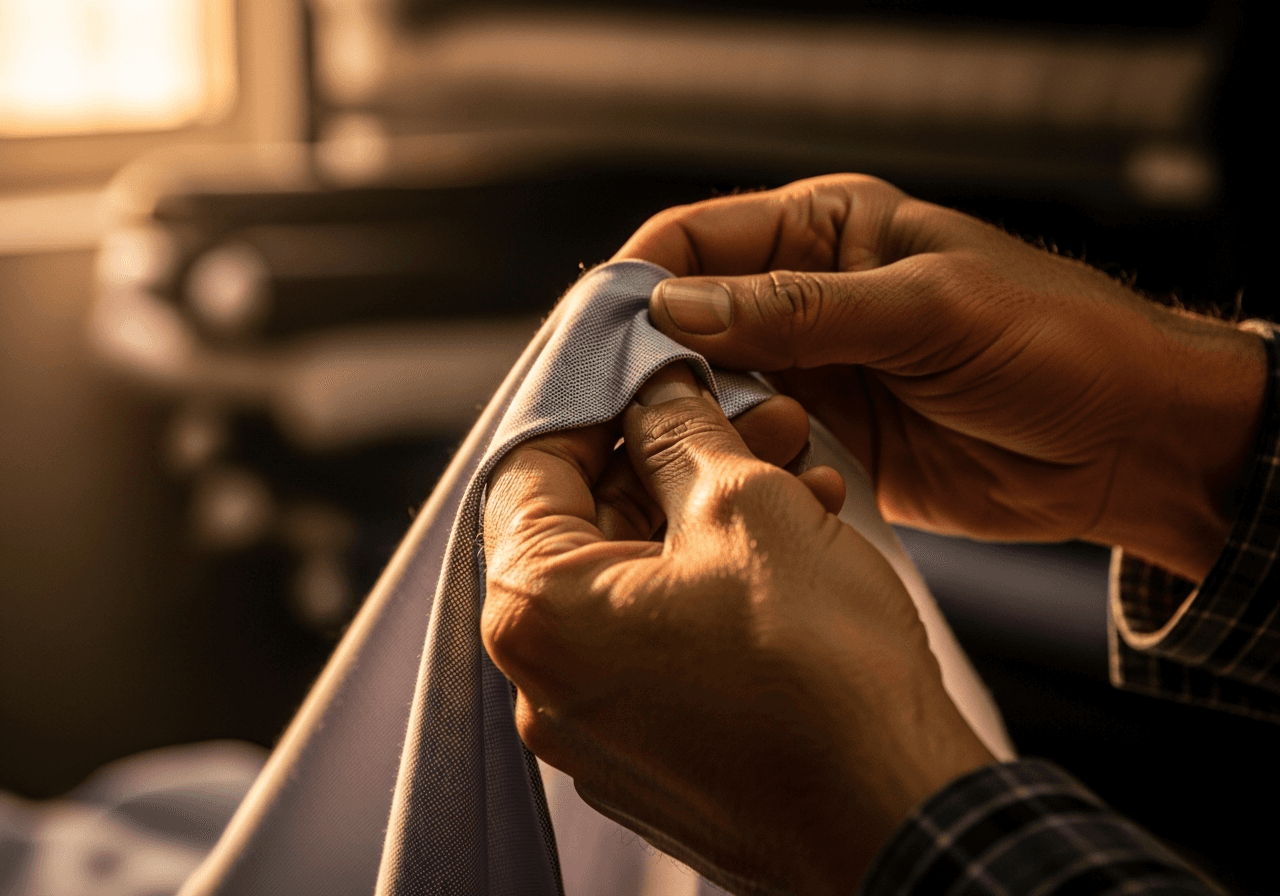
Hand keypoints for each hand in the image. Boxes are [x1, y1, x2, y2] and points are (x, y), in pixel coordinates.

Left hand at [482, 364, 994, 894]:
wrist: (896, 815)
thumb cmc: (817, 668)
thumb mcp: (745, 504)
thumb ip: (677, 431)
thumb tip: (653, 391)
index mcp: (538, 613)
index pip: (530, 466)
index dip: (601, 403)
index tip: (659, 375)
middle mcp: (546, 684)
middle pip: (588, 526)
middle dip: (673, 457)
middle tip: (754, 417)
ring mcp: (597, 732)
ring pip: (636, 583)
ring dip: (707, 517)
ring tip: (796, 471)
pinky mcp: (651, 760)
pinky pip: (661, 645)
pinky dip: (712, 587)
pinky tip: (794, 543)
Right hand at [619, 174, 1266, 581]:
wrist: (1130, 443)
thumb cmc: (1056, 345)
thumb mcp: (927, 309)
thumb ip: (797, 309)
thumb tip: (673, 307)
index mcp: (828, 230)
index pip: (696, 239)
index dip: (635, 282)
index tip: (591, 339)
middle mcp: (808, 296)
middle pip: (688, 316)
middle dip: (644, 359)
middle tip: (602, 411)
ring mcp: (816, 369)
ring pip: (711, 385)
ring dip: (687, 416)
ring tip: (669, 451)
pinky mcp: (830, 436)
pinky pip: (753, 443)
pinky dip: (733, 461)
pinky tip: (732, 479)